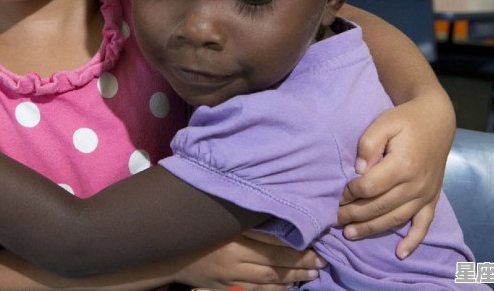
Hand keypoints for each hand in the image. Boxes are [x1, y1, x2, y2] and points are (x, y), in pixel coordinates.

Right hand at [178, 230, 324, 289]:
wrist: (171, 253)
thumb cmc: (197, 227)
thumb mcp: (220, 217)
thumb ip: (245, 216)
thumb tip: (275, 210)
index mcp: (234, 236)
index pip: (272, 241)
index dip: (295, 242)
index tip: (316, 240)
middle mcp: (235, 257)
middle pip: (275, 261)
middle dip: (301, 262)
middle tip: (322, 260)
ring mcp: (232, 275)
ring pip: (270, 278)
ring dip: (294, 277)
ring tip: (313, 274)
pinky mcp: (229, 286)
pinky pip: (258, 289)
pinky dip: (276, 288)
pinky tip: (290, 286)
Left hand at [336, 98, 453, 258]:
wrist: (436, 121)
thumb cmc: (405, 121)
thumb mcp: (383, 123)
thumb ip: (368, 144)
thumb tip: (359, 171)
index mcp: (402, 165)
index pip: (370, 187)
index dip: (350, 192)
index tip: (338, 192)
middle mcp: (416, 184)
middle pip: (380, 207)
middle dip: (354, 215)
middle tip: (334, 219)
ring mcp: (426, 194)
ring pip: (396, 219)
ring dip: (372, 229)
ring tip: (349, 234)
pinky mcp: (432, 199)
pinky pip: (424, 224)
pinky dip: (413, 241)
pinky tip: (400, 253)